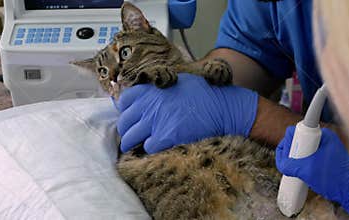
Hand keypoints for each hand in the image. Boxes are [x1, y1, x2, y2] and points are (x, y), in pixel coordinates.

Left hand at [114, 73, 257, 153]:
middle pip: (125, 122)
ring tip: (135, 147)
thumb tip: (144, 96)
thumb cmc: (204, 94)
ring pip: (131, 138)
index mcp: (152, 89)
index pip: (124, 100)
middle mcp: (150, 104)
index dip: (125, 110)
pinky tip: (158, 147)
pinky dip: (150, 149)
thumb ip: (158, 88)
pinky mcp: (166, 136)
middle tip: (131, 136)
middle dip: (126, 131)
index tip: (130, 117)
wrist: (223, 107)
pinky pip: (148, 147)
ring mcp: (156, 121)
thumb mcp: (178, 81)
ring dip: (133, 143)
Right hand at [276, 127, 348, 218]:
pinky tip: (300, 172)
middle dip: (291, 152)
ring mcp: (323, 147)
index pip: (296, 131)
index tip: (289, 155)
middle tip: (291, 164)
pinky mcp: (323, 157)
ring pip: (301, 149)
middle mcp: (323, 138)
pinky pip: (307, 155)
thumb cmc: (335, 178)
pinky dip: (301, 163)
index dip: (288, 143)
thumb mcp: (306, 170)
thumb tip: (281, 163)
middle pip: (297, 140)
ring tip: (296, 170)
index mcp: (322, 135)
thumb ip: (289, 164)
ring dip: (295, 159)